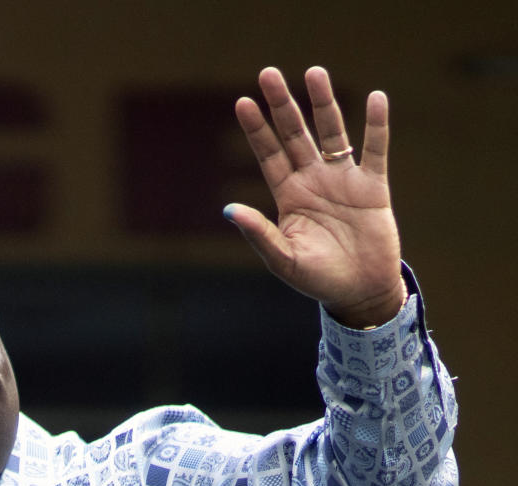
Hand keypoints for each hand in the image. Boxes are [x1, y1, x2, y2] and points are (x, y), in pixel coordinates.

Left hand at [225, 66, 405, 327]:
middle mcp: (313, 181)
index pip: (268, 154)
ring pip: (333, 134)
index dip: (256, 129)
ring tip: (314, 72)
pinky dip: (376, 127)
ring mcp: (343, 181)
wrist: (360, 293)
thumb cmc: (317, 279)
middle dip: (282, 105)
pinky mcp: (373, 188)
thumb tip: (228, 210)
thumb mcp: (282, 259)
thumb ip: (259, 234)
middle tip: (268, 73)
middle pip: (295, 134)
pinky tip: (375, 98)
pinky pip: (376, 151)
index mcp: (288, 196)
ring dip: (324, 104)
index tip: (242, 101)